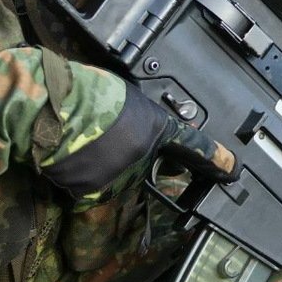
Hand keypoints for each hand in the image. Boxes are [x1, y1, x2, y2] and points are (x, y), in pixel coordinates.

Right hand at [40, 85, 235, 199]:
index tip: (233, 170)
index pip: (192, 146)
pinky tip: (65, 156)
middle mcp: (141, 157)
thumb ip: (139, 117)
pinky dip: (76, 176)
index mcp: (153, 128)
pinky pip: (86, 188)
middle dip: (123, 159)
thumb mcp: (125, 95)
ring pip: (111, 181)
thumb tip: (137, 128)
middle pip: (139, 169)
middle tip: (99, 138)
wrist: (48, 106)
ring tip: (76, 141)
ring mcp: (116, 177)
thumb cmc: (80, 90)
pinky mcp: (89, 191)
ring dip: (97, 167)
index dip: (215, 160)